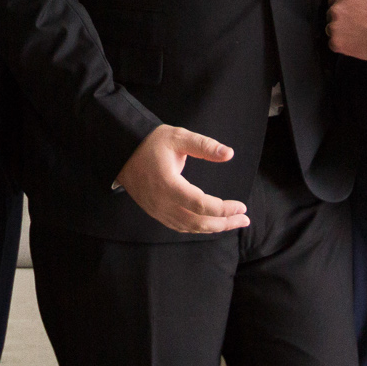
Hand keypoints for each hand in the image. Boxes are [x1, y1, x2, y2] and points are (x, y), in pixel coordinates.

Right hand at [114, 125, 249, 233]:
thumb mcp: (178, 137)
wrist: (122, 152)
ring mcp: (157, 210)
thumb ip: (204, 145)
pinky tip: (210, 223)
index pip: (200, 204)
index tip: (241, 206)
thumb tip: (229, 154)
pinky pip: (179, 226)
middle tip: (244, 219)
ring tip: (232, 222)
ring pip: (189, 227)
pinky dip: (197, 228)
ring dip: (213, 228)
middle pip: (198, 222)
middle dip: (224, 223)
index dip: (223, 209)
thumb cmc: (150, 143)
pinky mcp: (155, 212)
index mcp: (168, 184)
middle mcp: (162, 202)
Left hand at [326, 0, 366, 60]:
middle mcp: (336, 10)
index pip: (333, 1)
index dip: (342, 9)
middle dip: (341, 20)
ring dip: (340, 33)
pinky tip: (354, 43)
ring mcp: (334, 27)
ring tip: (357, 35)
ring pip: (331, 30)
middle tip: (355, 26)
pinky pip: (333, 44)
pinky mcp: (336, 43)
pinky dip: (342, 45)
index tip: (349, 15)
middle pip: (331, 16)